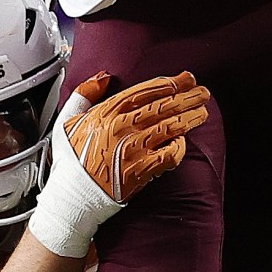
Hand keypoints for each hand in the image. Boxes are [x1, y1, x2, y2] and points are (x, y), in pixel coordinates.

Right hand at [26, 71, 210, 258]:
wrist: (73, 195)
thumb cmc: (72, 160)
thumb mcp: (68, 120)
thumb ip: (84, 93)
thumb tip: (103, 77)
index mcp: (106, 113)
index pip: (144, 91)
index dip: (169, 83)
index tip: (186, 78)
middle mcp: (121, 128)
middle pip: (163, 105)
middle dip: (187, 96)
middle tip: (203, 92)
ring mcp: (133, 149)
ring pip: (171, 127)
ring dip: (190, 118)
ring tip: (202, 112)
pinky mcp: (142, 170)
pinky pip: (170, 154)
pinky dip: (179, 146)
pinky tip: (182, 141)